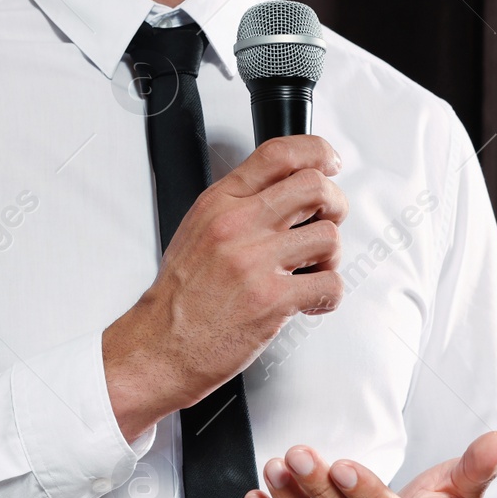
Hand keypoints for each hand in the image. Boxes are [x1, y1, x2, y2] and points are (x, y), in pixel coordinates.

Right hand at [103, 135, 348, 440]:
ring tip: (312, 272)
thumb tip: (284, 192)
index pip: (278, 154)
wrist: (161, 345)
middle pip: (314, 186)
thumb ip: (239, 206)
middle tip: (328, 222)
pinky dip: (329, 296)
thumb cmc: (181, 296)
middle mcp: (238, 226)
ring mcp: (255, 262)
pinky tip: (310, 301)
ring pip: (329, 236)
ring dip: (331, 257)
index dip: (316, 152)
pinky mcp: (272, 300)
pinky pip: (330, 285)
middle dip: (335, 204)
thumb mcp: (198, 230)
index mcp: (220, 203)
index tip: (330, 163)